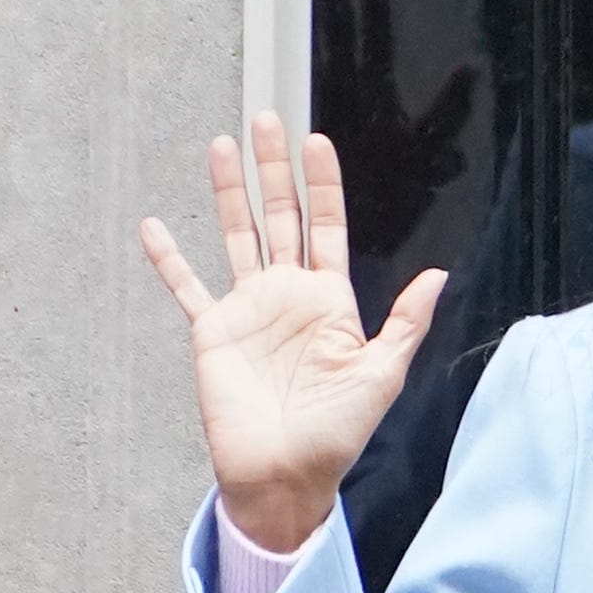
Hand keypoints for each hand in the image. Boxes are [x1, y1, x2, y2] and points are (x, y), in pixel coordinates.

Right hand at [139, 112, 445, 553]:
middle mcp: (288, 296)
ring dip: (227, 192)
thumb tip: (439, 274)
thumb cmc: (338, 431)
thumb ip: (407, 322)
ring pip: (236, 236)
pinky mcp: (213, 331)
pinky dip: (168, 258)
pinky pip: (187, 286)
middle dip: (273, 169)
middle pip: (279, 217)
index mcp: (332, 301)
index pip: (326, 229)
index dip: (321, 186)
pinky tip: (154, 226)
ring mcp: (248, 310)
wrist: (286, 473)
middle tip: (267, 120)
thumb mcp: (383, 373)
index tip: (317, 143)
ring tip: (221, 146)